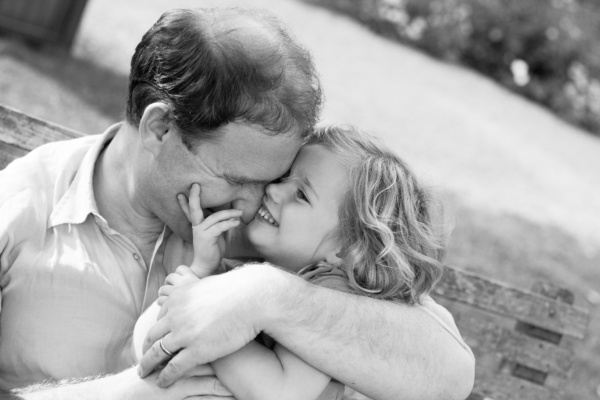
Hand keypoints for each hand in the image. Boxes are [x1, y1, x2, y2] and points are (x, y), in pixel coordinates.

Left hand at [138, 264, 280, 386]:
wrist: (252, 297)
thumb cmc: (238, 291)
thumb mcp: (208, 286)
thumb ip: (198, 292)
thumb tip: (200, 293)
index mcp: (178, 298)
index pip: (160, 318)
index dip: (157, 331)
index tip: (155, 340)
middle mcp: (176, 315)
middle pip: (153, 336)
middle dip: (146, 349)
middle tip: (143, 359)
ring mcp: (185, 334)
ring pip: (157, 354)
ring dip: (148, 365)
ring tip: (145, 374)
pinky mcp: (197, 350)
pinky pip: (174, 367)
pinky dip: (165, 377)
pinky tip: (163, 383)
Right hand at [178, 183, 241, 277]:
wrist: (206, 266)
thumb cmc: (212, 250)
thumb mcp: (215, 235)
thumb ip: (217, 225)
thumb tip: (229, 215)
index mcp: (197, 226)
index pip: (190, 211)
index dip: (185, 202)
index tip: (181, 192)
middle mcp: (196, 227)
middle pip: (194, 209)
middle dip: (194, 197)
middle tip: (195, 185)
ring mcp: (200, 232)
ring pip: (214, 218)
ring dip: (229, 214)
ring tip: (239, 213)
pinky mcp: (207, 238)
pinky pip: (219, 227)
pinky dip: (229, 223)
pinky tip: (237, 223)